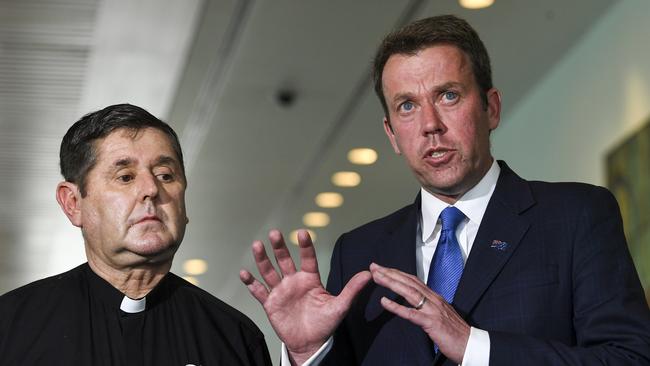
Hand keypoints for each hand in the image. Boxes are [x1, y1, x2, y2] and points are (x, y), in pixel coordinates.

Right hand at [240, 229, 370, 364]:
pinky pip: (258, 291)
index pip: (307, 258)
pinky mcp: (270, 303)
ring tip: (257, 245)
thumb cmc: (325, 323)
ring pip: (269, 271)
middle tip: (275, 233)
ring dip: (262, 259)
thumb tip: (368, 274)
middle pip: (284, 260)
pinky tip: (244, 273)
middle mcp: (293, 281)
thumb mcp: (340, 306)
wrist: (310, 343)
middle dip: (279, 247)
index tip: (302, 232)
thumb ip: (352, 289)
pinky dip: (251, 283)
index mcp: (310, 279)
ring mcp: (281, 291)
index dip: (305, 246)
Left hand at [370, 263, 469, 363]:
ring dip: (391, 282)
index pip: (412, 280)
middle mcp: (433, 299)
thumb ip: (428, 306)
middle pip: (408, 281)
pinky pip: (411, 313)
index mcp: (434, 297)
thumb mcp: (440, 314)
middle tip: (373, 266)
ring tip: (376, 277)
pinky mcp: (431, 323)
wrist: (471, 344)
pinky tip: (384, 302)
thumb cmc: (455, 332)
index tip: (382, 268)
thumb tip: (415, 301)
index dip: (396, 273)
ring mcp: (432, 310)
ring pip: (408, 292)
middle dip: (390, 273)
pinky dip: (396, 306)